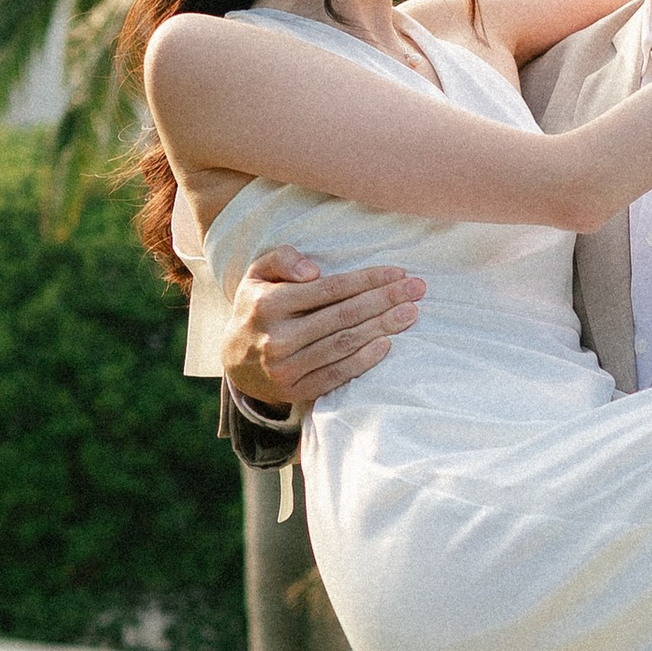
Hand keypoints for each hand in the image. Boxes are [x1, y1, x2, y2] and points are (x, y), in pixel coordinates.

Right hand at [221, 244, 424, 411]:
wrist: (233, 360)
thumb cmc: (256, 307)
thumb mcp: (258, 274)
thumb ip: (282, 259)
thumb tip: (314, 271)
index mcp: (268, 304)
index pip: (331, 289)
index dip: (368, 280)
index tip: (398, 272)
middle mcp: (277, 338)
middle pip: (344, 316)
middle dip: (385, 300)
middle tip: (418, 289)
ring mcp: (285, 368)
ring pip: (344, 344)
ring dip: (383, 327)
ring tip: (411, 313)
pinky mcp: (295, 391)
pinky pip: (337, 374)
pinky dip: (364, 360)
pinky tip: (387, 344)